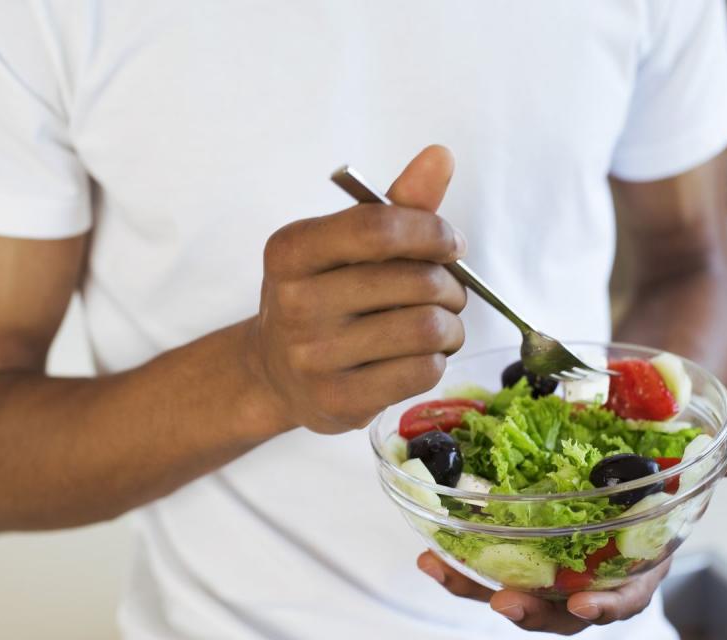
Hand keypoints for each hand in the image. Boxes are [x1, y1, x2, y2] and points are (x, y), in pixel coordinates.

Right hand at [248, 145, 467, 434]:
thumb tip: (440, 155)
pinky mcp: (337, 401)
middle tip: (447, 292)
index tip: (450, 243)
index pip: (378, 228)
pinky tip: (420, 355)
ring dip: (451, 325)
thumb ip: (396, 205)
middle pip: (415, 281)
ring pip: (426, 329)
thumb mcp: (343, 246)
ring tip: (440, 324)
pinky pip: (422, 371)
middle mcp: (294, 303)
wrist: (276, 373)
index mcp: (291, 251)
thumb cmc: (322, 297)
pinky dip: (436, 359)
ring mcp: (313, 357)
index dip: (431, 231)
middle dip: (450, 284)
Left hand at [417, 438, 726, 634]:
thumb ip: (711, 466)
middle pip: (556, 609)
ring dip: (472, 585)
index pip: (623, 597)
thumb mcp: (684, 472)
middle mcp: (585, 575)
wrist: (623, 466)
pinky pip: (484, 563)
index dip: (606, 607)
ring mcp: (545, 565)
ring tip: (437, 567)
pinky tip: (427, 549)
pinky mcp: (514, 547)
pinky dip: (457, 560)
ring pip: (510, 589)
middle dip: (528, 612)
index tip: (581, 606)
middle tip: (501, 602)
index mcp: (631, 567)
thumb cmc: (653, 479)